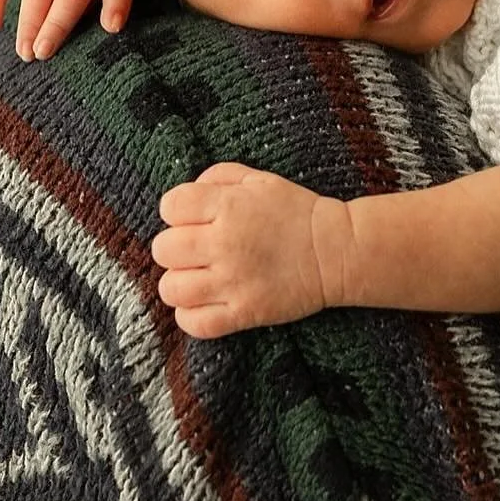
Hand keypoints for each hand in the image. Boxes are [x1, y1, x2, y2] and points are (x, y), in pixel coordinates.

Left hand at [152, 163, 353, 337]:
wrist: (336, 251)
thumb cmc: (295, 212)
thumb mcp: (259, 180)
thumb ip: (218, 177)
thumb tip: (188, 193)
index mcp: (228, 206)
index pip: (170, 206)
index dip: (176, 212)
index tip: (192, 219)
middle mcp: (225, 244)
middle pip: (164, 249)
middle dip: (174, 248)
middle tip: (194, 250)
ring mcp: (232, 282)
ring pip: (171, 289)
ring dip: (178, 283)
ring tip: (196, 278)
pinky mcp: (243, 313)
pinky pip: (194, 323)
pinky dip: (189, 315)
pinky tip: (202, 303)